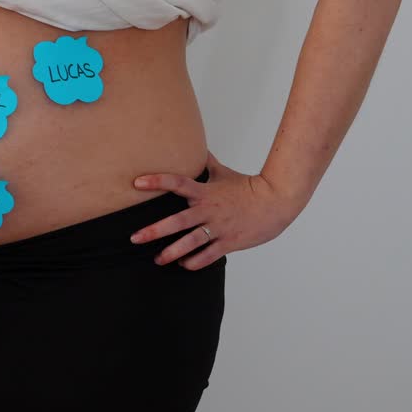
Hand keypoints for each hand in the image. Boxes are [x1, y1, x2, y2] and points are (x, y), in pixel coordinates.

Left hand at [129, 151, 308, 270]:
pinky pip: (209, 255)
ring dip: (172, 252)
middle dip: (155, 231)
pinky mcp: (230, 242)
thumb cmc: (249, 186)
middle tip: (135, 237)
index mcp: (205, 192)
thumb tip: (196, 147)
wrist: (277, 201)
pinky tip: (183, 264)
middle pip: (178, 221)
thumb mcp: (224, 173)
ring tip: (157, 259)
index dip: (157, 181)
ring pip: (192, 242)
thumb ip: (207, 163)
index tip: (137, 183)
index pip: (177, 183)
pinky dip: (195, 261)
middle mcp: (209, 210)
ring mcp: (219, 228)